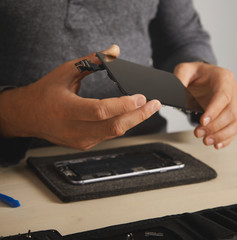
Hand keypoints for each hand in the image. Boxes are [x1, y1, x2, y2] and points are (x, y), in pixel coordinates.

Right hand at [0, 45, 160, 149]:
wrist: (28, 116)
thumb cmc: (45, 93)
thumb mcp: (65, 72)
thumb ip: (91, 62)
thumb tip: (114, 51)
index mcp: (66, 109)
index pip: (101, 110)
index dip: (124, 105)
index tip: (142, 97)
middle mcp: (73, 128)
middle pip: (114, 126)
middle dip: (139, 115)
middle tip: (155, 104)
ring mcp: (80, 140)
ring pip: (114, 133)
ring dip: (134, 120)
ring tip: (149, 108)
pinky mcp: (84, 144)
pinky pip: (108, 135)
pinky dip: (122, 125)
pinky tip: (132, 116)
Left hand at [174, 62, 236, 148]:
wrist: (202, 78)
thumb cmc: (196, 74)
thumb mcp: (184, 70)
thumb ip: (179, 78)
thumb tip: (175, 93)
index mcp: (224, 77)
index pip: (223, 95)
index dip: (215, 110)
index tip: (203, 121)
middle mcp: (233, 90)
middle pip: (231, 112)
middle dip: (214, 126)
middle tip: (198, 133)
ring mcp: (236, 103)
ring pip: (236, 122)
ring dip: (221, 135)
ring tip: (205, 140)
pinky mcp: (234, 114)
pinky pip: (235, 129)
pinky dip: (227, 138)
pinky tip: (216, 144)